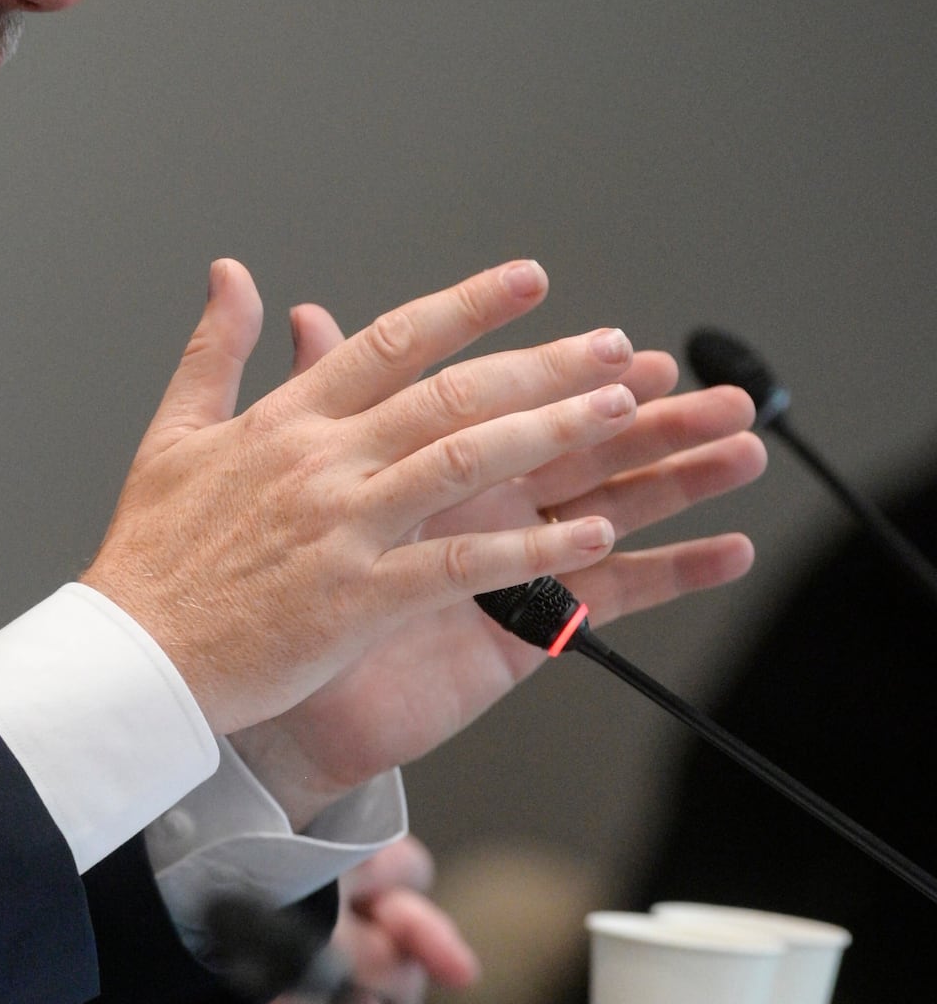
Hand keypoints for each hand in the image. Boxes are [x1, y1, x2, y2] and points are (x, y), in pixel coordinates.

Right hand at [87, 257, 639, 736]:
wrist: (130, 658)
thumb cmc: (152, 555)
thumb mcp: (172, 432)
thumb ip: (216, 350)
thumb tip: (232, 274)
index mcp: (286, 421)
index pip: (392, 340)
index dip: (468, 306)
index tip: (528, 279)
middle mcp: (323, 461)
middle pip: (450, 393)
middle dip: (542, 363)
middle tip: (614, 345)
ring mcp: (344, 528)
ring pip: (466, 461)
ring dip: (554, 433)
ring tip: (622, 411)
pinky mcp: (359, 600)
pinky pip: (462, 564)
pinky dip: (529, 548)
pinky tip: (588, 536)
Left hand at [130, 835, 477, 1003]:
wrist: (115, 990)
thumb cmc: (198, 947)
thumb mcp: (309, 952)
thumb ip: (375, 951)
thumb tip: (416, 960)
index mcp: (318, 858)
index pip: (403, 874)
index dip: (427, 920)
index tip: (452, 968)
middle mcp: (303, 892)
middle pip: (385, 936)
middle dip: (392, 983)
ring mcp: (279, 944)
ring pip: (351, 985)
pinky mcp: (255, 993)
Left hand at [230, 307, 765, 821]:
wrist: (261, 691)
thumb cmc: (275, 587)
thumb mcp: (288, 479)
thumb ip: (312, 394)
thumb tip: (306, 312)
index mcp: (434, 464)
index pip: (517, 406)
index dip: (573, 377)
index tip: (630, 347)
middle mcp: (484, 510)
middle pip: (586, 454)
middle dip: (657, 422)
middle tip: (724, 396)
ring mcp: (511, 569)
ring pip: (614, 512)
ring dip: (681, 483)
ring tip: (742, 451)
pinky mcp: (522, 633)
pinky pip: (606, 600)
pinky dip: (669, 574)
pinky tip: (725, 551)